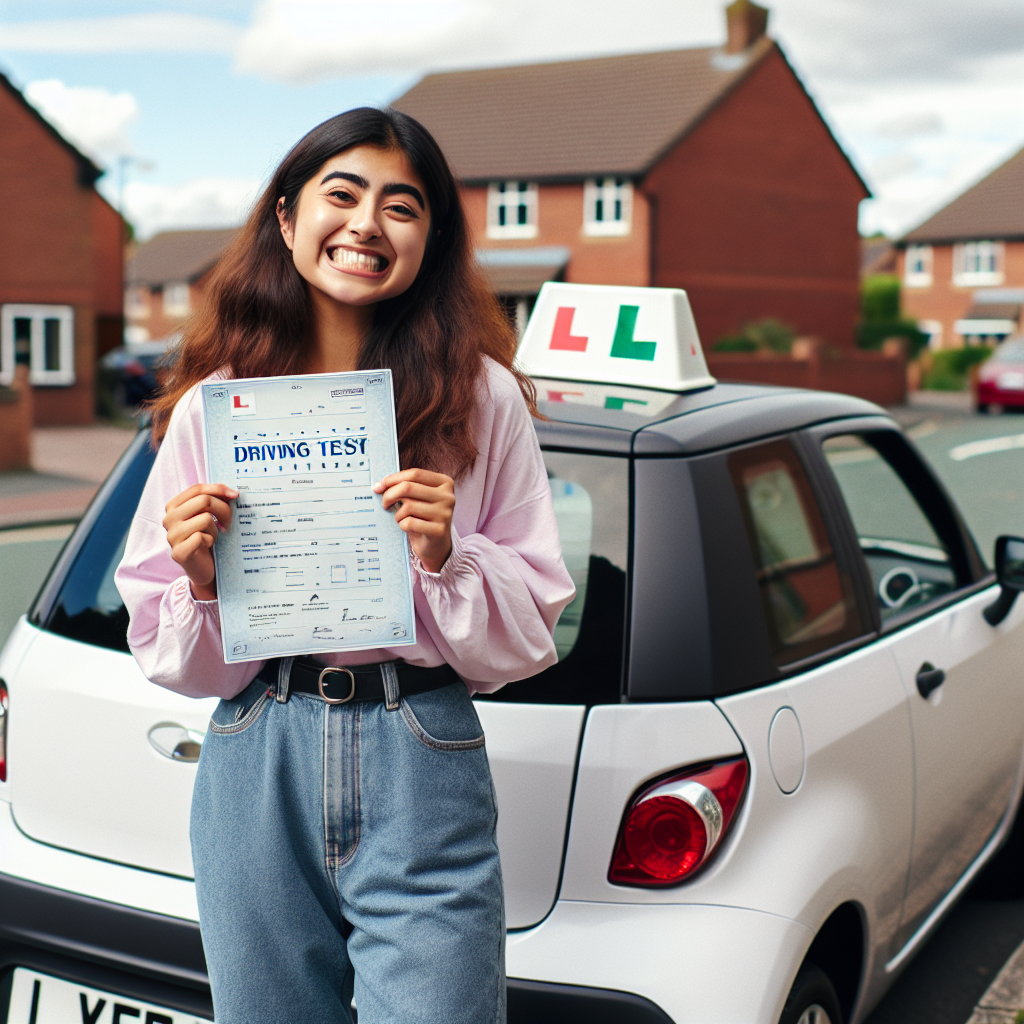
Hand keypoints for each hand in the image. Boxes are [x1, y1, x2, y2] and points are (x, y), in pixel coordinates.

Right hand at [162, 483, 238, 599]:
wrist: (204, 567)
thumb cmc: (207, 537)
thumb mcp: (209, 514)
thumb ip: (215, 499)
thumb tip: (232, 493)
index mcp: (173, 506)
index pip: (197, 489)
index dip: (218, 489)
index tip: (234, 495)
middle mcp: (169, 519)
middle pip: (204, 501)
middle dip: (223, 510)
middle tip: (228, 522)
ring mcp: (171, 536)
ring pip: (206, 518)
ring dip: (216, 529)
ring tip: (212, 536)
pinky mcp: (178, 552)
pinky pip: (202, 537)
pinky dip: (210, 540)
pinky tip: (206, 546)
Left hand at [373, 469, 454, 573]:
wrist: (436, 544)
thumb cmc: (423, 517)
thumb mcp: (418, 498)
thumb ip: (405, 486)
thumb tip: (379, 485)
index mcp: (445, 483)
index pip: (415, 473)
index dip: (393, 479)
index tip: (379, 486)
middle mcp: (448, 496)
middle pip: (408, 487)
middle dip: (389, 495)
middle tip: (384, 504)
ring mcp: (445, 513)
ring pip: (408, 506)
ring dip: (398, 514)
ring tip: (402, 519)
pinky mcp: (439, 530)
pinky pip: (409, 522)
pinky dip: (402, 525)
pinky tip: (408, 528)